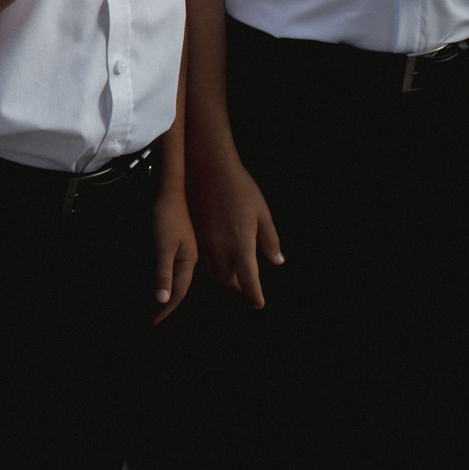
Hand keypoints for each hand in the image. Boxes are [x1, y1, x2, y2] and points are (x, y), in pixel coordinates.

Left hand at [152, 175, 196, 323]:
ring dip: (166, 291)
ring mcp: (184, 250)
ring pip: (176, 278)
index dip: (164, 309)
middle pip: (178, 288)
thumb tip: (163, 300)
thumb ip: (163, 272)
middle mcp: (189, 259)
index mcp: (188, 262)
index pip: (176, 293)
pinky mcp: (178, 241)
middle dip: (166, 304)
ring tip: (155, 305)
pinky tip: (158, 279)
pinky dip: (165, 277)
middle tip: (153, 318)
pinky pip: (172, 266)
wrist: (172, 188)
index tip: (153, 322)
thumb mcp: (163, 245)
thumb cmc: (167, 215)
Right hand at [188, 151, 282, 308]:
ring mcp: (203, 241)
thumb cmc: (239, 187)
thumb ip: (269, 239)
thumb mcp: (262, 212)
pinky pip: (200, 258)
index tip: (258, 303)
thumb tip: (277, 261)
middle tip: (246, 286)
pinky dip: (210, 264)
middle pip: (227, 280)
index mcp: (241, 244)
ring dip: (223, 277)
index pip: (249, 280)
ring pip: (211, 272)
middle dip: (238, 287)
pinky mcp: (191, 232)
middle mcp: (220, 247)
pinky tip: (216, 256)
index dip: (254, 295)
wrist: (207, 166)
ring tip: (231, 273)